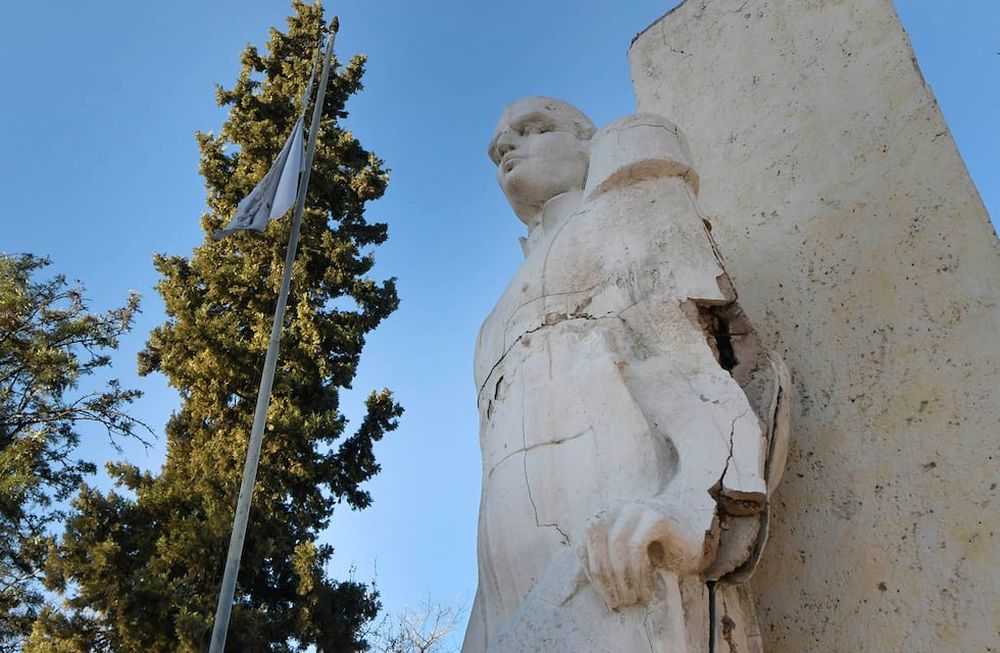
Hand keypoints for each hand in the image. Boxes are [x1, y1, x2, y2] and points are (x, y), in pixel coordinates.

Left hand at [577, 501, 709, 610]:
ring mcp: (637, 508)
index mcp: (604, 516)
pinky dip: (637, 572)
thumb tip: (572, 582)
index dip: (590, 574)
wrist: (697, 550)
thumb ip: (600, 564)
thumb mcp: (623, 560)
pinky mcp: (656, 516)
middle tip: (618, 602)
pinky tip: (646, 590)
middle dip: (603, 574)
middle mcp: (617, 506)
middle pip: (593, 537)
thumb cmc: (658, 555)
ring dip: (622, 578)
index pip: (583, 544)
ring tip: (633, 600)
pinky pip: (636, 545)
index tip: (607, 598)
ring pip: (615, 543)